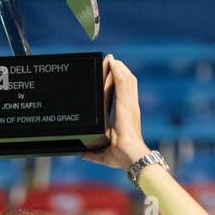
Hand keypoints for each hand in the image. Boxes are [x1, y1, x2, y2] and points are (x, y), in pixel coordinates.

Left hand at [82, 54, 148, 170]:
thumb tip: (84, 154)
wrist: (130, 154)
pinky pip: (123, 82)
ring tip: (110, 59)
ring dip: (118, 68)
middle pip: (125, 83)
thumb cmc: (121, 156)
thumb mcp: (104, 152)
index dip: (116, 83)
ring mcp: (129, 104)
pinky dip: (118, 71)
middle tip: (110, 60)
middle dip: (118, 70)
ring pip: (126, 79)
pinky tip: (112, 63)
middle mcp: (129, 108)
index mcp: (124, 116)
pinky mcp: (126, 104)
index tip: (111, 73)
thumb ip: (94, 153)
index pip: (120, 94)